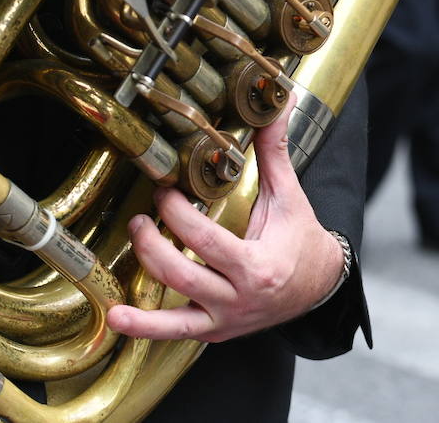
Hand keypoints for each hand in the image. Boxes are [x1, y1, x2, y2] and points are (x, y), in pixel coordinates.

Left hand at [105, 112, 345, 341]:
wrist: (319, 287)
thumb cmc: (301, 241)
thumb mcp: (289, 196)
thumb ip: (275, 152)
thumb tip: (277, 105)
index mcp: (257, 266)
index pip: (205, 241)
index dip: (176, 215)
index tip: (164, 192)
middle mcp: (239, 298)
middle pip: (182, 275)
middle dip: (152, 246)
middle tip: (140, 218)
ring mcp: (225, 319)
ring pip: (173, 318)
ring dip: (139, 295)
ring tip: (122, 264)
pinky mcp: (215, 331)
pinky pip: (175, 334)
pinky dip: (145, 329)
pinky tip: (118, 319)